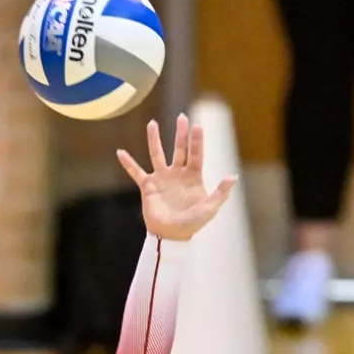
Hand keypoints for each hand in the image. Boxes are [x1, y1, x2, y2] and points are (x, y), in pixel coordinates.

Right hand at [116, 114, 237, 240]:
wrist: (171, 236)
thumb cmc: (192, 223)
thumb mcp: (209, 208)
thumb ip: (220, 192)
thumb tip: (232, 176)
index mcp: (193, 177)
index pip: (195, 155)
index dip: (196, 141)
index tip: (197, 126)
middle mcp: (177, 174)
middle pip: (179, 149)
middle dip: (181, 134)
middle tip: (182, 117)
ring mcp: (162, 178)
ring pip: (157, 154)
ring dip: (154, 139)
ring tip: (152, 123)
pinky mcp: (148, 186)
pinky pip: (136, 172)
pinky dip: (128, 163)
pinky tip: (120, 152)